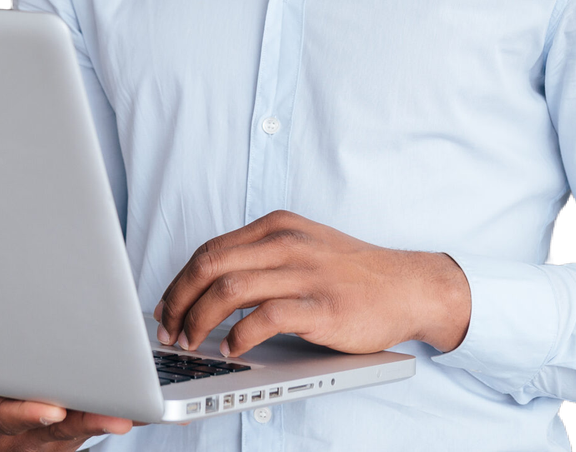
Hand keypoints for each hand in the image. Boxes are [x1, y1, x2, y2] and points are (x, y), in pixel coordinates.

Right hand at [0, 369, 142, 449]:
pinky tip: (136, 400)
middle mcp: (18, 436)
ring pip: (78, 428)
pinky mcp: (68, 427)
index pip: (6, 420)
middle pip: (53, 429)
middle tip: (111, 417)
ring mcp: (46, 436)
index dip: (27, 416)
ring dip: (102, 419)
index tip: (48, 410)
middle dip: (81, 422)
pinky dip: (110, 411)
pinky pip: (90, 420)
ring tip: (128, 411)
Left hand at [152, 210, 469, 357]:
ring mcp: (304, 273)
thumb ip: (262, 259)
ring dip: (199, 319)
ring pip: (228, 288)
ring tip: (191, 341)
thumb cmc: (353, 274)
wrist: (409, 286)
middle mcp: (286, 243)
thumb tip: (208, 288)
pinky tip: (231, 349)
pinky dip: (239, 335)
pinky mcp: (321, 306)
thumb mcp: (303, 248)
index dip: (179, 281)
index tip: (165, 308)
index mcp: (277, 226)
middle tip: (168, 329)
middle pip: (209, 265)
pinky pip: (265, 318)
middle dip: (178, 300)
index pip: (209, 249)